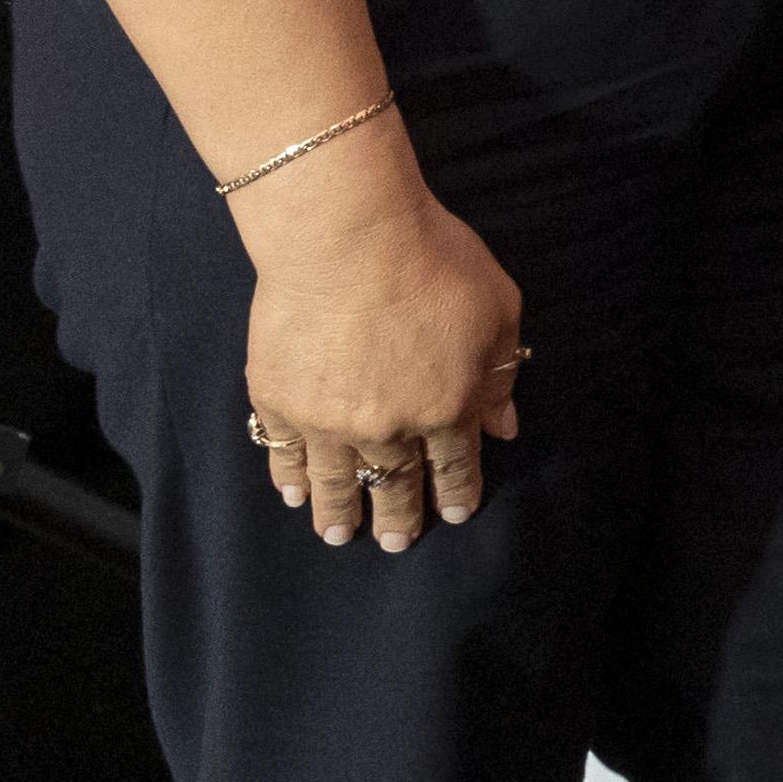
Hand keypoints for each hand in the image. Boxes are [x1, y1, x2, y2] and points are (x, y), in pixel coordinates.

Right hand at [234, 139, 524, 551]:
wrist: (347, 239)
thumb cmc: (434, 260)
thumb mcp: (498, 310)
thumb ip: (501, 372)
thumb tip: (504, 425)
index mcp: (448, 406)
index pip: (455, 463)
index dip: (456, 492)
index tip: (454, 514)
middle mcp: (388, 427)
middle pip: (396, 484)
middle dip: (399, 517)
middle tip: (396, 543)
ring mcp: (328, 419)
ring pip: (337, 481)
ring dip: (342, 512)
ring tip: (340, 536)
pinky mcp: (279, 400)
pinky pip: (284, 454)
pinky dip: (289, 479)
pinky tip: (296, 495)